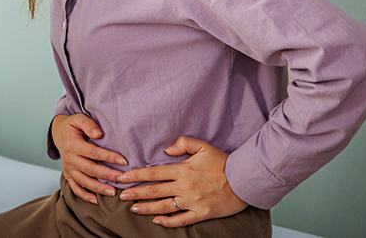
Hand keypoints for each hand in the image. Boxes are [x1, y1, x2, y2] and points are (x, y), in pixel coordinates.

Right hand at [51, 114, 127, 203]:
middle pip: (90, 169)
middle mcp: (69, 158)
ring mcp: (68, 168)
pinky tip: (96, 200)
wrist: (59, 133)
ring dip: (99, 188)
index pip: (93, 153)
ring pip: (84, 181)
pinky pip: (75, 188)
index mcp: (72, 144)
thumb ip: (88, 124)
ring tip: (113, 192)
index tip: (124, 161)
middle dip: (108, 175)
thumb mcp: (78, 119)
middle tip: (122, 179)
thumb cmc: (72, 126)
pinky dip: (85, 196)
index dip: (109, 157)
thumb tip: (99, 134)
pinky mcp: (68, 175)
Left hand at [116, 136, 246, 227]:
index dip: (136, 175)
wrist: (244, 180)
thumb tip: (166, 150)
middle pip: (154, 190)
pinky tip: (157, 221)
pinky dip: (168, 222)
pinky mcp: (202, 213)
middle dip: (135, 193)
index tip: (123, 177)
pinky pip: (182, 220)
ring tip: (133, 208)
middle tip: (121, 195)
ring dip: (147, 208)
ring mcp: (193, 202)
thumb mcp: (203, 146)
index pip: (153, 173)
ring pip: (164, 206)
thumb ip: (183, 144)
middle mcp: (185, 187)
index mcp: (183, 170)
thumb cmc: (223, 162)